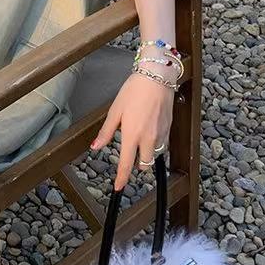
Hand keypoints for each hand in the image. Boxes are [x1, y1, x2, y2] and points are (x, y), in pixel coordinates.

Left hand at [90, 71, 174, 189]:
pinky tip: (148, 131)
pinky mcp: (169, 128)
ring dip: (146, 154)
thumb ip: (106, 132)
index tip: (118, 187)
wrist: (157, 77)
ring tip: (138, 139)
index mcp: (132, 135)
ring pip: (155, 155)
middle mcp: (148, 138)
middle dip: (137, 165)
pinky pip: (162, 144)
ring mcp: (161, 134)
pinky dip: (155, 144)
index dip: (122, 178)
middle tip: (130, 155)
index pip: (126, 164)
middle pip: (145, 165)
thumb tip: (96, 146)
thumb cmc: (134, 91)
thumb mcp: (115, 111)